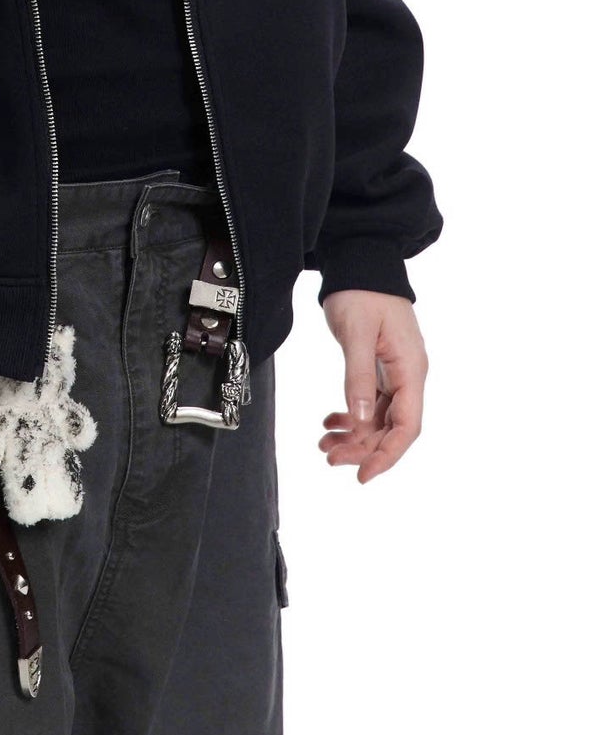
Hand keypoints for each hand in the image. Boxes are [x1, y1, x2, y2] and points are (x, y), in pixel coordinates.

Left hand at [319, 290, 426, 482]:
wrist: (360, 260)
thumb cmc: (361, 292)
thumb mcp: (357, 334)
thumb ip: (357, 377)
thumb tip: (360, 421)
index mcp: (410, 369)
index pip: (407, 425)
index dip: (388, 454)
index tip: (364, 474)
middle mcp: (408, 375)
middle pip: (391, 427)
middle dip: (362, 447)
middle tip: (329, 457)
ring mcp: (395, 372)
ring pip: (378, 418)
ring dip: (354, 434)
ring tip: (324, 443)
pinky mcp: (379, 367)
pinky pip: (369, 402)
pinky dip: (351, 415)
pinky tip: (330, 421)